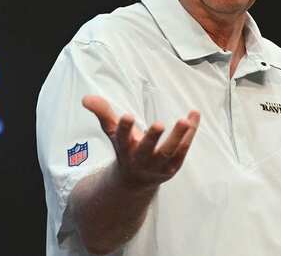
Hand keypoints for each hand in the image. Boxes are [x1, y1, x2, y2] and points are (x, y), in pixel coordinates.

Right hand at [81, 94, 200, 189]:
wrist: (135, 182)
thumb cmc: (126, 149)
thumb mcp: (113, 131)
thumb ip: (103, 113)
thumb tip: (86, 98)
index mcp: (124, 149)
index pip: (122, 138)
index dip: (124, 128)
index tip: (127, 116)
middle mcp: (140, 159)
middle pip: (147, 150)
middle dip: (152, 138)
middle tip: (158, 124)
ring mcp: (158, 165)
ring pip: (169, 152)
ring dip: (177, 136)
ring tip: (184, 120)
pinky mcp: (173, 166)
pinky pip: (183, 149)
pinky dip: (190, 133)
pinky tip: (194, 116)